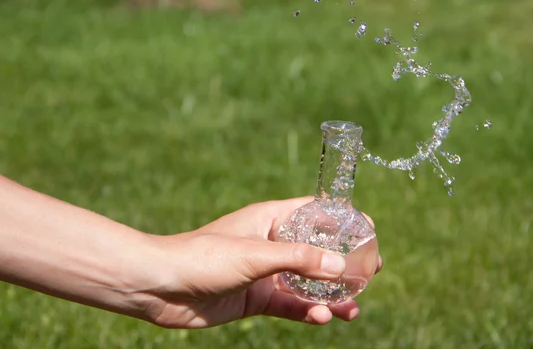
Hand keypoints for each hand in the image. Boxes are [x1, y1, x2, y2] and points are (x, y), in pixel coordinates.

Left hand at [137, 197, 382, 328]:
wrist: (162, 286)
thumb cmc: (203, 256)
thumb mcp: (256, 254)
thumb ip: (299, 259)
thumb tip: (342, 265)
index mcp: (270, 219)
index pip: (315, 212)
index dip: (343, 219)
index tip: (369, 230)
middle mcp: (270, 243)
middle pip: (317, 250)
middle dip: (344, 262)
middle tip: (370, 274)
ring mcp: (264, 272)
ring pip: (307, 282)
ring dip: (331, 294)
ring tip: (353, 307)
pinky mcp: (256, 298)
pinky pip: (290, 305)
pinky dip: (308, 312)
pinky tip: (323, 319)